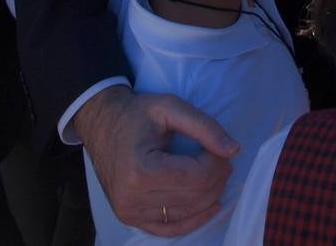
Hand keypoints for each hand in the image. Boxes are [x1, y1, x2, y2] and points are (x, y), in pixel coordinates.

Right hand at [74, 87, 238, 234]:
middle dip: (216, 178)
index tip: (222, 149)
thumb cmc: (135, 114)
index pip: (196, 177)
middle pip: (194, 197)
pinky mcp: (131, 218)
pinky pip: (169, 228)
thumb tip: (234, 150)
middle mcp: (132, 197)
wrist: (102, 123)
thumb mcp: (170, 107)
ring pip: (186, 214)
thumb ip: (204, 127)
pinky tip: (210, 206)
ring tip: (215, 174)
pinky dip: (193, 220)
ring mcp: (130, 212)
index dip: (217, 164)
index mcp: (140, 170)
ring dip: (209, 196)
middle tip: (223, 159)